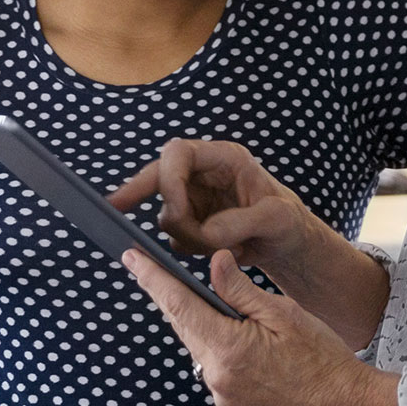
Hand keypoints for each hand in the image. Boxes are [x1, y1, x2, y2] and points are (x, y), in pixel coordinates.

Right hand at [109, 139, 316, 272]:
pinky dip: (193, 249)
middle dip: (140, 193)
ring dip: (189, 237)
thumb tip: (206, 231)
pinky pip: (174, 238)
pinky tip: (220, 251)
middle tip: (118, 209)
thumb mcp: (278, 219)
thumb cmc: (288, 221)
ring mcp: (193, 198)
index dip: (166, 178)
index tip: (174, 213)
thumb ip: (243, 222)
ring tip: (227, 246)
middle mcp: (203, 173)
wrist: (286, 242)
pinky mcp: (190, 223)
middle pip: (157, 175)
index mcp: (225, 159)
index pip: (179, 154)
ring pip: (167, 215)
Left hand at [122, 249, 399, 405]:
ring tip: (246, 324)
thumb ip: (240, 289)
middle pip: (187, 327)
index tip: (131, 258)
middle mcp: (216, 377)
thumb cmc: (323, 359)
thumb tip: (214, 262)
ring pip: (202, 350)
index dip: (151, 278)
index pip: (178, 304)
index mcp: (227, 347)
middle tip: (176, 276)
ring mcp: (222, 397)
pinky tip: (253, 352)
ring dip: (212, 331)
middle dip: (182, 301)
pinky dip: (226, 355)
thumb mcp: (283, 313)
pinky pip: (217, 372)